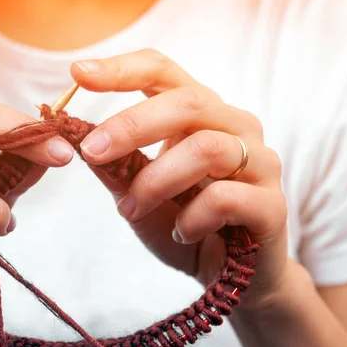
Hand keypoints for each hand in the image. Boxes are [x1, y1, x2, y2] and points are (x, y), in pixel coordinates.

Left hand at [71, 49, 288, 307]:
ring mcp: (260, 163)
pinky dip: (191, 218)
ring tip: (131, 210)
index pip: (164, 73)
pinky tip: (182, 233)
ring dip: (156, 182)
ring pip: (207, 149)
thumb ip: (114, 167)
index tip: (77, 74)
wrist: (232, 277)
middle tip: (92, 151)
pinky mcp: (273, 205)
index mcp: (201, 116)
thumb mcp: (137, 194)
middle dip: (131, 125)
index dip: (122, 69)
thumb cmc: (185, 225)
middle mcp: (236, 127)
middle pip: (188, 103)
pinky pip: (226, 198)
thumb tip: (73, 136)